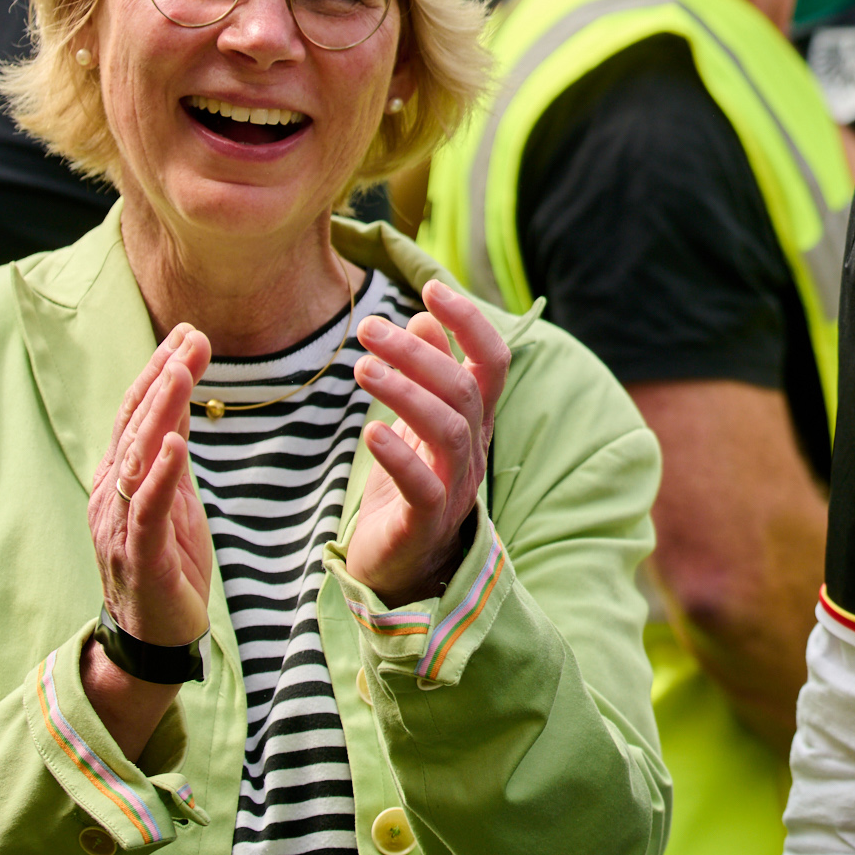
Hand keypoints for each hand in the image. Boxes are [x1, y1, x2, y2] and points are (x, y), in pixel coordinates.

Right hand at [91, 326, 216, 649]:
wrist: (154, 637)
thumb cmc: (166, 564)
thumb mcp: (175, 499)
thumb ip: (172, 456)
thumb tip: (181, 405)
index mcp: (118, 480)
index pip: (134, 415)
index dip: (158, 372)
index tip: (187, 333)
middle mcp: (111, 495)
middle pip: (134, 426)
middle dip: (163, 378)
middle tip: (191, 337)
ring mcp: (120, 524)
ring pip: (136, 457)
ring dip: (160, 411)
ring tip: (182, 371)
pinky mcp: (140, 555)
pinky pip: (146, 508)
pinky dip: (158, 474)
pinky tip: (173, 443)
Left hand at [344, 282, 510, 603]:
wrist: (399, 566)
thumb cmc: (409, 486)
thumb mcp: (416, 423)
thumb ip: (425, 373)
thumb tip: (420, 318)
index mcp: (475, 421)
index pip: (492, 362)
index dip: (469, 322)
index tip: (431, 288)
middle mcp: (473, 450)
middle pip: (464, 390)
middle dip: (419, 353)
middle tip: (368, 328)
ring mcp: (454, 487)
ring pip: (448, 431)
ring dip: (406, 393)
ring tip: (362, 368)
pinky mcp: (424, 522)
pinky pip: (423, 486)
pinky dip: (399, 457)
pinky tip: (370, 433)